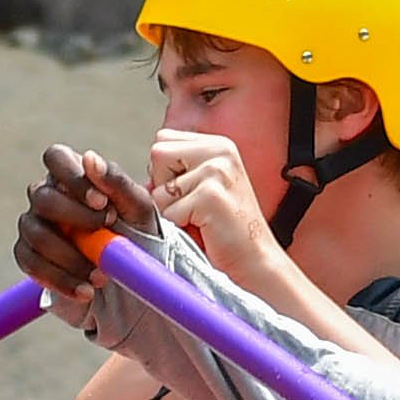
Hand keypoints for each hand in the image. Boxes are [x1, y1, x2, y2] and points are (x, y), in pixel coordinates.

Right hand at [15, 146, 160, 303]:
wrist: (131, 276)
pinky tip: (86, 291)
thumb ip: (116, 181)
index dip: (73, 177)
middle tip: (107, 233)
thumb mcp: (138, 207)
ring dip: (71, 258)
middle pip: (42, 197)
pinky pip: (32, 265)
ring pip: (36, 235)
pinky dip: (61, 281)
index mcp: (72, 175)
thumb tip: (90, 158)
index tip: (101, 202)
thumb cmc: (136, 231)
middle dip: (75, 218)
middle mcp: (46, 197)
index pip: (55, 157)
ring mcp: (34, 226)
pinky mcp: (29, 257)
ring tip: (102, 275)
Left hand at [147, 128, 280, 281]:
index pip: (164, 140)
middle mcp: (220, 151)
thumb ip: (178, 169)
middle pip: (158, 154)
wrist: (255, 259)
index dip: (165, 170)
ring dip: (171, 210)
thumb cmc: (225, 228)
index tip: (189, 192)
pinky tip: (204, 228)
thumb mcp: (204, 185)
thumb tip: (144, 176)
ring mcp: (216, 171)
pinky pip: (168, 211)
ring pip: (159, 187)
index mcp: (218, 144)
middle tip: (193, 205)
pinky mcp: (210, 196)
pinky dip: (179, 226)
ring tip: (200, 218)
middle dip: (164, 185)